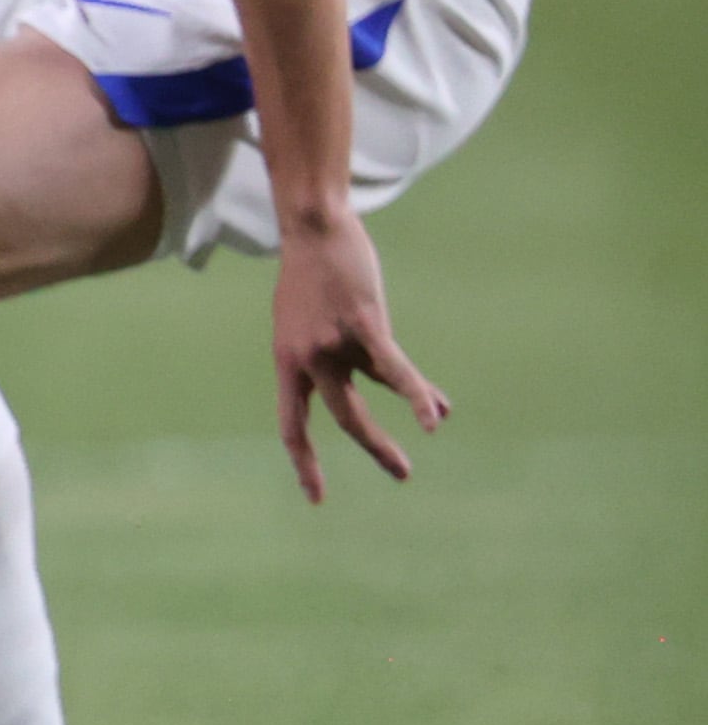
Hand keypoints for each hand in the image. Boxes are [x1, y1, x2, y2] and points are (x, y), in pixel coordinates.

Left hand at [271, 208, 448, 502]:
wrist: (313, 227)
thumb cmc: (321, 276)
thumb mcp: (331, 324)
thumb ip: (368, 363)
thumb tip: (426, 401)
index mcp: (289, 360)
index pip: (291, 423)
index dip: (304, 460)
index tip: (315, 497)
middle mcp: (305, 358)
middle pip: (339, 418)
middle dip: (372, 448)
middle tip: (403, 473)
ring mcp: (330, 342)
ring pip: (361, 403)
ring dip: (389, 434)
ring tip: (419, 452)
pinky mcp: (360, 323)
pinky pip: (392, 369)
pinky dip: (415, 394)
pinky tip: (434, 417)